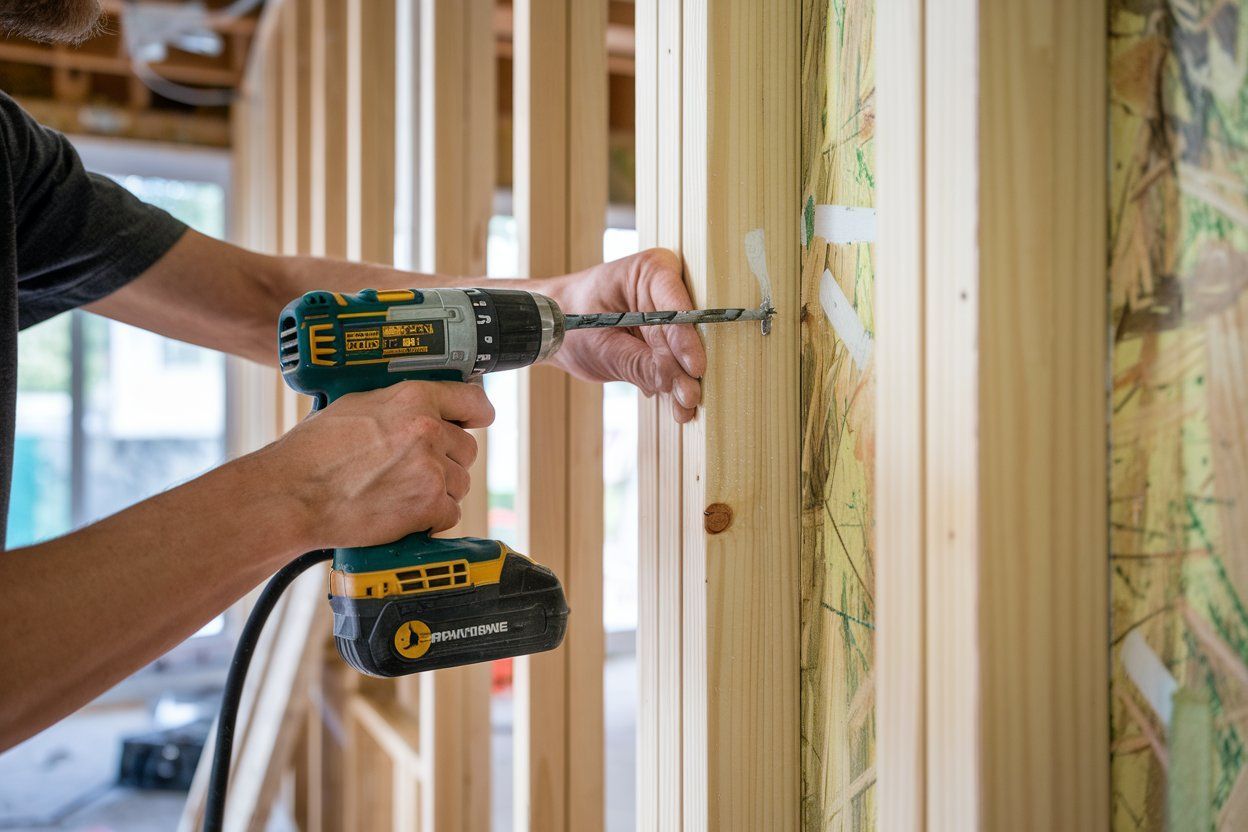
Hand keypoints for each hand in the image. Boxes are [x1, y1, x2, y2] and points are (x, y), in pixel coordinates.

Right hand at [257, 381, 494, 546]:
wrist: (293, 495)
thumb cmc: (313, 452)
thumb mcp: (357, 405)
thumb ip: (399, 404)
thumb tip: (425, 408)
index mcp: (413, 398)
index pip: (472, 399)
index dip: (477, 412)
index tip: (478, 419)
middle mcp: (428, 430)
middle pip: (468, 449)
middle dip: (447, 461)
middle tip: (413, 470)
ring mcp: (431, 469)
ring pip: (460, 483)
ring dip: (438, 492)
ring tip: (400, 493)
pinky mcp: (428, 505)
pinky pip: (450, 513)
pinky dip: (431, 519)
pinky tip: (402, 513)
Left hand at [546, 249, 706, 422]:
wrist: (553, 328)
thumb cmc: (569, 320)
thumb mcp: (600, 345)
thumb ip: (638, 363)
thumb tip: (673, 382)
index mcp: (649, 271)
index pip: (676, 306)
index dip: (686, 340)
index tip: (694, 368)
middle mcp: (664, 289)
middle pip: (685, 332)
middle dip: (685, 368)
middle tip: (689, 397)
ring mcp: (667, 316)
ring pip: (682, 352)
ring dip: (682, 383)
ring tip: (684, 409)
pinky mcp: (663, 341)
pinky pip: (673, 364)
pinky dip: (672, 385)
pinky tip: (678, 406)